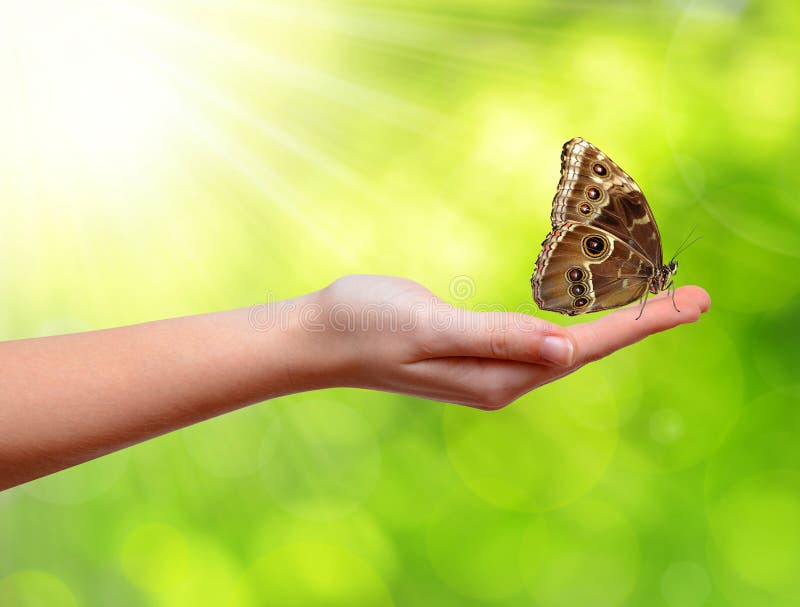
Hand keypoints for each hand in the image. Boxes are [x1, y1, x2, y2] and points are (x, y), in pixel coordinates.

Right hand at [302, 275, 710, 408]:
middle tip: (696, 298)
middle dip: (641, 324)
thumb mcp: (431, 326)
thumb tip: (565, 351)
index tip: (693, 302)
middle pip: (585, 350)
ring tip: (657, 305)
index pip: (583, 348)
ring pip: (566, 345)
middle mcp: (502, 378)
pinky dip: (574, 319)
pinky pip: (538, 337)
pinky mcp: (474, 349)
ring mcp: (488, 366)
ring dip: (613, 323)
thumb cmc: (366, 325)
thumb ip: (496, 338)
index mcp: (497, 375)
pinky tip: (586, 312)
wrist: (319, 335)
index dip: (640, 326)